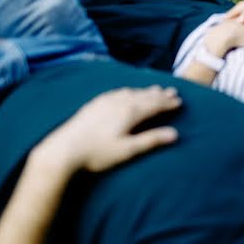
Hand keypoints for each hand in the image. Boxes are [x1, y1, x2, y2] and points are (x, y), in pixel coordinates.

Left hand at [38, 86, 180, 174]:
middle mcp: (119, 102)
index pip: (154, 105)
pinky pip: (118, 92)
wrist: (64, 150)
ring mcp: (105, 101)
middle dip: (159, 95)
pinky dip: (129, 91)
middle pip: (144, 96)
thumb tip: (175, 134)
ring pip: (131, 92)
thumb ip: (151, 140)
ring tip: (154, 90)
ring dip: (145, 91)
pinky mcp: (94, 104)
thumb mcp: (127, 150)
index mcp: (130, 113)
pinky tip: (127, 92)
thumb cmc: (97, 153)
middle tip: (172, 92)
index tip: (179, 101)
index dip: (167, 103)